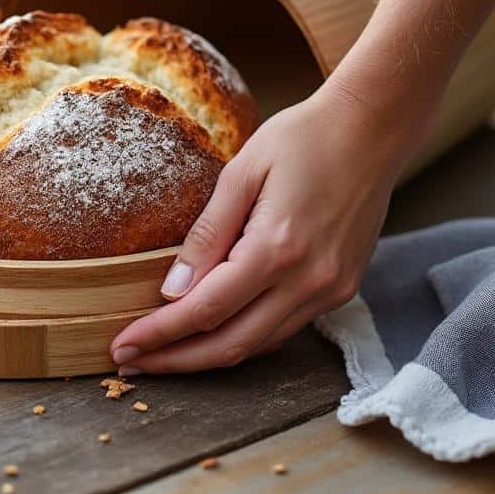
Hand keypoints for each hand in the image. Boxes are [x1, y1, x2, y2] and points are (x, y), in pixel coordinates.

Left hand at [108, 81, 430, 373]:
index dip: (159, 335)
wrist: (372, 129)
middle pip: (231, 345)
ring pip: (259, 345)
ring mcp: (331, 290)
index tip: (122, 347)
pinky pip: (284, 328)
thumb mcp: (241, 173)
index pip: (205, 311)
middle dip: (176, 361)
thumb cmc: (302, 138)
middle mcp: (309, 281)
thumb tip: (171, 292)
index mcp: (277, 249)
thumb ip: (207, 236)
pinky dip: (244, 337)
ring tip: (162, 355)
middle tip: (131, 364)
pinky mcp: (342, 289)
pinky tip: (211, 333)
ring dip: (208, 356)